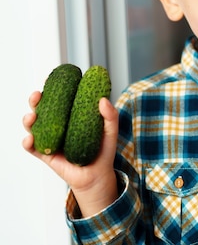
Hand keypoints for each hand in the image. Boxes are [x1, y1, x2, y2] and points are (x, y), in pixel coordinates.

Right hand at [22, 92, 119, 216]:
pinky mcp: (45, 154)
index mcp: (71, 116)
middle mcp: (58, 126)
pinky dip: (28, 142)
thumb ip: (110, 116)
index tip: (50, 80)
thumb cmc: (104, 151)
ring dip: (29, 119)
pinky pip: (32, 148)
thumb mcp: (110, 131)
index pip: (59, 100)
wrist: (97, 175)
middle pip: (42, 109)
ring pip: (33, 126)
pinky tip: (30, 139)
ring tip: (32, 116)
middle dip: (36, 101)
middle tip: (37, 96)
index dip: (52, 89)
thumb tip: (103, 100)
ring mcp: (50, 139)